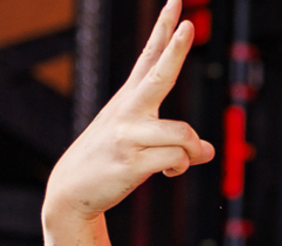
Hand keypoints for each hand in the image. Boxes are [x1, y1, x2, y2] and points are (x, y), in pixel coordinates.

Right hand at [43, 0, 214, 223]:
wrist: (72, 189)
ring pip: (184, 135)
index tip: (175, 2)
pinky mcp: (130, 160)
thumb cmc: (111, 160)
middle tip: (188, 25)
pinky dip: (180, 168)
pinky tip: (165, 174)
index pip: (149, 56)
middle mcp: (128, 110)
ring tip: (179, 162)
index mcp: (130, 98)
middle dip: (175, 50)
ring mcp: (127, 134)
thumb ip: (177, 141)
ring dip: (191, 153)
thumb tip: (209, 152)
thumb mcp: (142, 142)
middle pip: (158, 75)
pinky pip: (177, 159)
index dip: (163, 29)